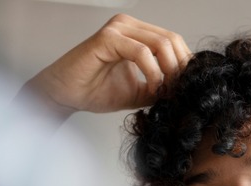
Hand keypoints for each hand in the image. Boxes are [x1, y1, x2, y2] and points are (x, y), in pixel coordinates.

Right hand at [22, 14, 191, 117]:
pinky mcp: (108, 38)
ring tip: (164, 92)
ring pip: (161, 44)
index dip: (184, 65)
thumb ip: (161, 86)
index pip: (174, 41)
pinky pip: (142, 52)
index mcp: (138, 34)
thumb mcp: (140, 92)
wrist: (66, 95)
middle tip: (178, 91)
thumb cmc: (96, 91)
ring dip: (169, 71)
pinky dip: (152, 73)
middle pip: (172, 39)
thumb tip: (185, 90)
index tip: (185, 89)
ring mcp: (118, 28)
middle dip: (180, 68)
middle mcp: (129, 25)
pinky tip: (151, 88)